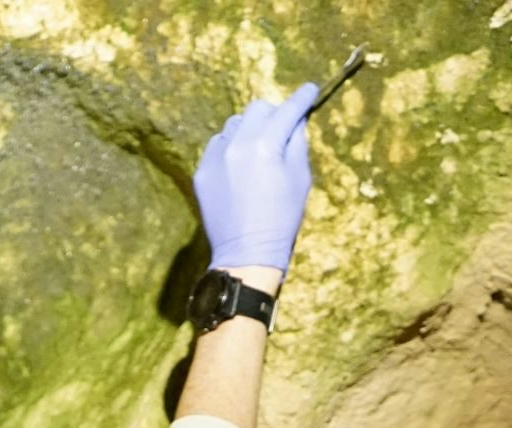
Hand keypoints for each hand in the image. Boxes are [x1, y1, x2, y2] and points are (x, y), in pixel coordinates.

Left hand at [193, 83, 318, 274]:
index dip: (301, 98)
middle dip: (273, 113)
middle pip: (256, 109)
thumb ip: (297, 143)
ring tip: (259, 150)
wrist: (247, 253)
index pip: (287, 110)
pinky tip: (240, 167)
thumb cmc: (282, 219)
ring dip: (249, 129)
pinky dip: (231, 148)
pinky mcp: (202, 172)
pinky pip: (218, 145)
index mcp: (266, 146)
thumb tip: (295, 122)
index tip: (309, 90)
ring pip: (234, 125)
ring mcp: (215, 157)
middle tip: (282, 127)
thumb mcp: (301, 179)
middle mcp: (237, 145)